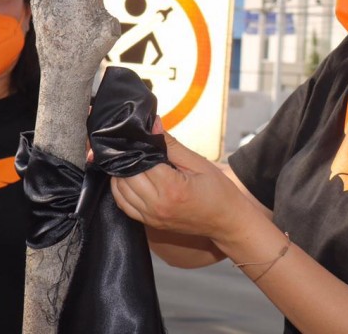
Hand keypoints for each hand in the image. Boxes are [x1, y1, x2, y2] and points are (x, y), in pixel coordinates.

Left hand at [110, 126, 242, 241]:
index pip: (141, 161)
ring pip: (120, 191)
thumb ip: (172, 145)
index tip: (139, 135)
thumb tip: (153, 124)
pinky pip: (125, 206)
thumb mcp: (199, 163)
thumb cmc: (218, 191)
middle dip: (127, 158)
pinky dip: (121, 191)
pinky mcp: (150, 223)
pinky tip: (129, 178)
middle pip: (126, 177)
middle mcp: (158, 205)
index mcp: (172, 188)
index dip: (138, 146)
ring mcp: (152, 217)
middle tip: (133, 145)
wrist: (227, 220)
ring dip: (120, 174)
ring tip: (131, 159)